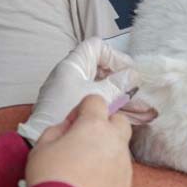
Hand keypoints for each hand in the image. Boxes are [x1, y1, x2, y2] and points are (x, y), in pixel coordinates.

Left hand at [18, 38, 140, 142]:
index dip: (114, 56)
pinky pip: (101, 104)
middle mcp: (74, 76)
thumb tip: (133, 75)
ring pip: (105, 90)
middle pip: (103, 70)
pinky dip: (116, 109)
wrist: (40, 138)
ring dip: (124, 99)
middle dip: (124, 82)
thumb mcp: (97, 96)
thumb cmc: (66, 111)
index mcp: (74, 65)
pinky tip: (137, 118)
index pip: (96, 48)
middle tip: (139, 92)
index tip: (129, 71)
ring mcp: (75, 93)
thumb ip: (117, 84)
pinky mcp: (77, 110)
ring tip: (147, 111)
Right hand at [25, 95, 132, 186]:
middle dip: (104, 124)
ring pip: (120, 146)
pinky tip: (92, 180)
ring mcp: (123, 163)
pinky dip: (110, 169)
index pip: (96, 101)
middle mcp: (114, 141)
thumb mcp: (41, 147)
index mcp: (94, 126)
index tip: (71, 123)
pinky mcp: (127, 184)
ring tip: (85, 164)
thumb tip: (67, 128)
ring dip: (107, 148)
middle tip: (84, 138)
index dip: (81, 108)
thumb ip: (56, 130)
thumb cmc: (53, 181)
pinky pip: (120, 168)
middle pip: (119, 120)